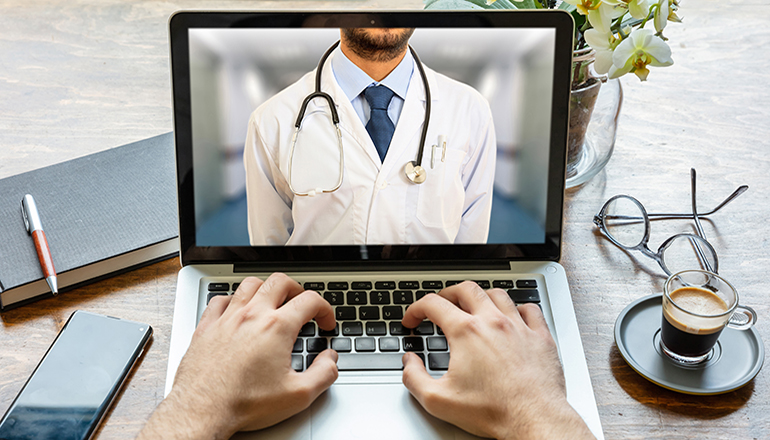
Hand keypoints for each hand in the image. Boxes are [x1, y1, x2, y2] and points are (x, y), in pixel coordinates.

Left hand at [138, 274, 337, 438]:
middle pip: (280, 282)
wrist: (202, 411)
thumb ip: (323, 374)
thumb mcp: (298, 396)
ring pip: (250, 284)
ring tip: (273, 302)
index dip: (325, 309)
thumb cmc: (244, 404)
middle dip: (298, 290)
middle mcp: (252, 315)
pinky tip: (237, 311)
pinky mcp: (206, 327)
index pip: (310, 301)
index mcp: (277, 328)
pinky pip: (220, 299)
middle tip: (302, 305)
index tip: (325, 323)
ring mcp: (227, 318)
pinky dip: (233, 300)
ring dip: (266, 289)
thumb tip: (330, 359)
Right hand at [401, 282, 593, 439]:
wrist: (534, 420)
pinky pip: (530, 309)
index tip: (413, 320)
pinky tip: (513, 316)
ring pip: (497, 294)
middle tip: (440, 305)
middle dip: (447, 294)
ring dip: (481, 296)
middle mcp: (493, 322)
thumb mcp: (438, 400)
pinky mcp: (540, 337)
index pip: (433, 304)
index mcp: (466, 332)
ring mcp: (519, 327)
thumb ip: (414, 378)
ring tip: (473, 306)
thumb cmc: (493, 411)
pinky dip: (517, 308)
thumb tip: (409, 362)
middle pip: (466, 289)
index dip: (415, 309)